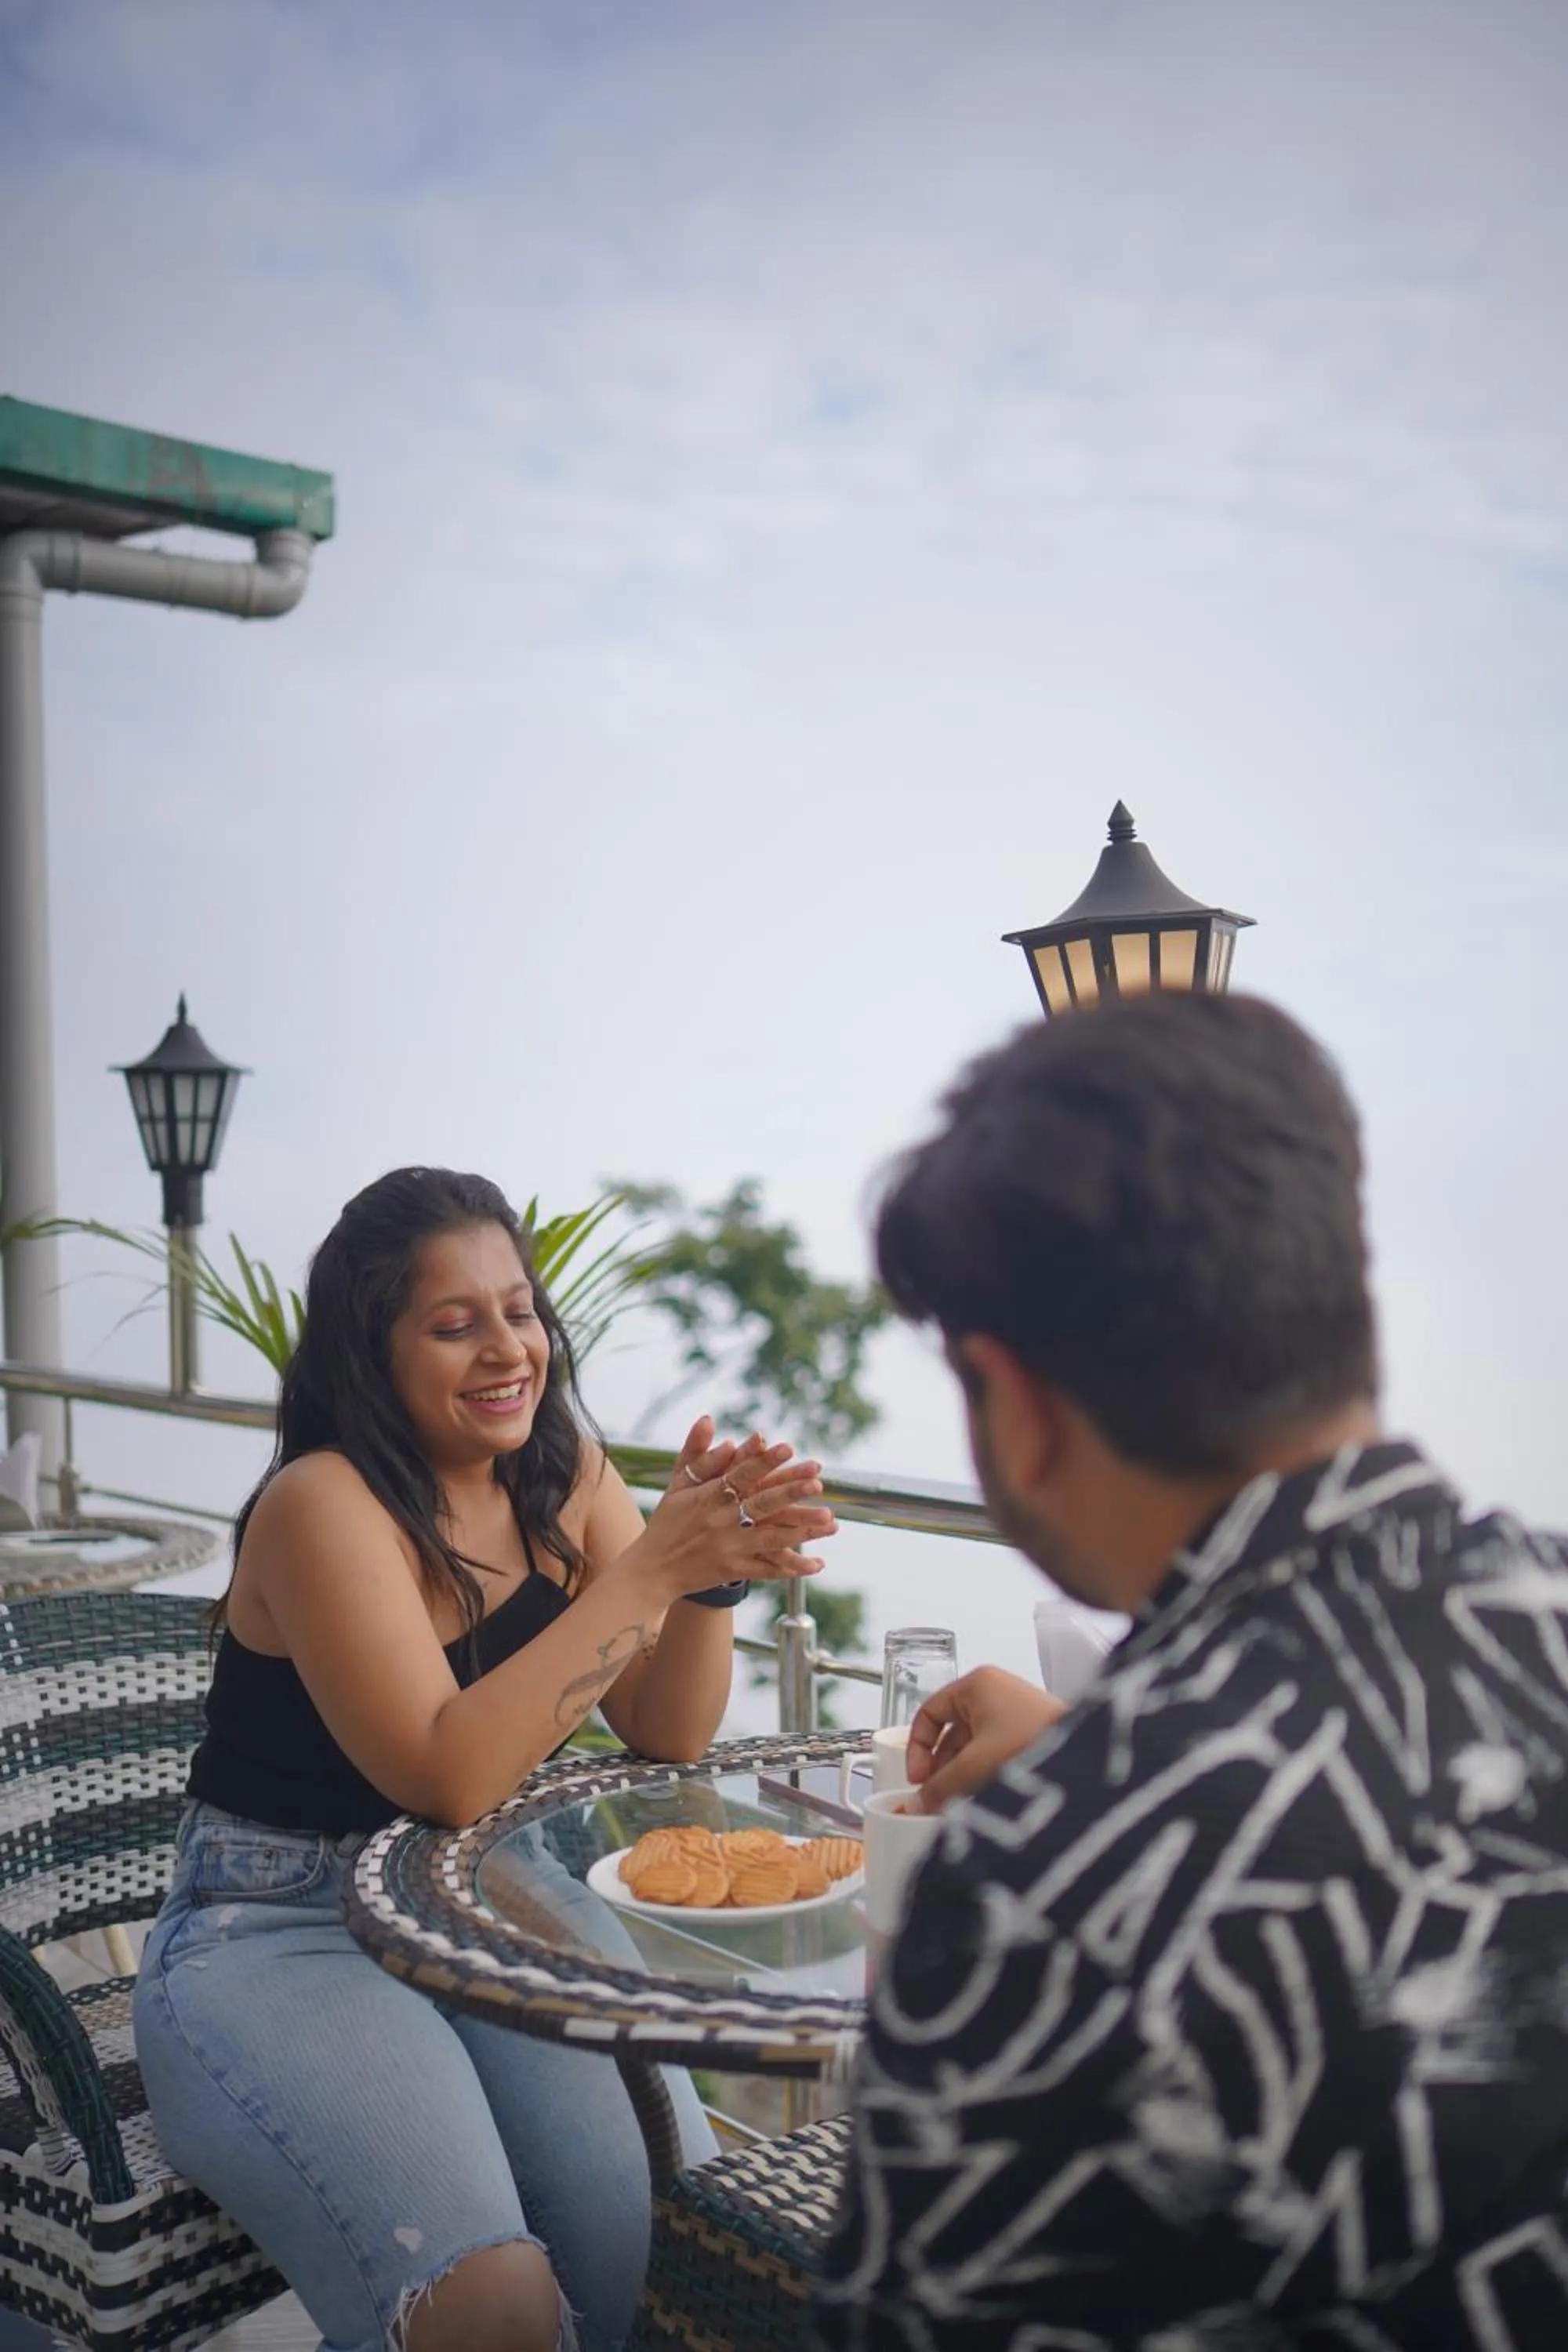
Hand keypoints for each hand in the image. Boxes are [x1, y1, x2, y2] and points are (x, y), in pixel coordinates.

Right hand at [636, 1417, 837, 1602]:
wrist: (652, 1570)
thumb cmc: (668, 1521)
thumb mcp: (677, 1483)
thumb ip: (696, 1451)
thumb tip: (709, 1418)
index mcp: (707, 1496)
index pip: (740, 1474)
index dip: (764, 1460)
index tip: (787, 1448)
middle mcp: (720, 1520)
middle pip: (761, 1503)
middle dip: (791, 1491)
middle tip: (818, 1481)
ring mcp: (730, 1547)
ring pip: (771, 1536)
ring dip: (802, 1529)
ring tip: (831, 1521)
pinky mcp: (734, 1570)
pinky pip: (768, 1569)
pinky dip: (792, 1567)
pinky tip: (817, 1563)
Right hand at [906, 1667, 1066, 1813]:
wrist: (1090, 1758)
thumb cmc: (1034, 1743)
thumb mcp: (975, 1767)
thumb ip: (939, 1787)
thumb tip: (914, 1805)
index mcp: (977, 1684)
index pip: (929, 1712)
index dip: (918, 1747)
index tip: (918, 1778)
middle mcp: (995, 1693)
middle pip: (951, 1732)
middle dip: (941, 1767)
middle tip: (936, 1797)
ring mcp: (1014, 1713)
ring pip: (973, 1746)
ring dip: (962, 1774)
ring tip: (960, 1803)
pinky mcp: (1031, 1733)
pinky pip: (994, 1753)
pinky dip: (984, 1774)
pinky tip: (984, 1798)